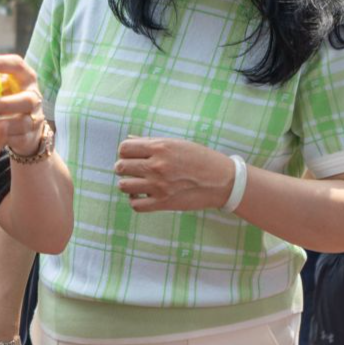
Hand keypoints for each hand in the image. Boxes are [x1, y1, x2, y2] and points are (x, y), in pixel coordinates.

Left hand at [0, 54, 48, 157]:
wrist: (26, 126)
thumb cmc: (6, 95)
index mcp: (26, 77)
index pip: (17, 64)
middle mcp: (34, 97)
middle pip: (24, 100)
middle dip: (2, 103)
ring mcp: (34, 118)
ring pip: (19, 123)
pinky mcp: (29, 136)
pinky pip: (13, 138)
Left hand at [114, 136, 235, 212]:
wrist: (222, 181)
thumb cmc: (201, 159)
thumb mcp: (177, 144)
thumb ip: (151, 142)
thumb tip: (130, 139)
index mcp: (160, 147)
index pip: (124, 148)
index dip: (124, 151)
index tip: (131, 155)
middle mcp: (157, 166)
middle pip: (120, 166)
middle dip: (123, 167)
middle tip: (132, 169)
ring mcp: (159, 186)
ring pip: (124, 186)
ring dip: (127, 184)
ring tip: (136, 182)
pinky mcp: (163, 203)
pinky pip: (135, 205)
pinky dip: (134, 200)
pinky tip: (141, 195)